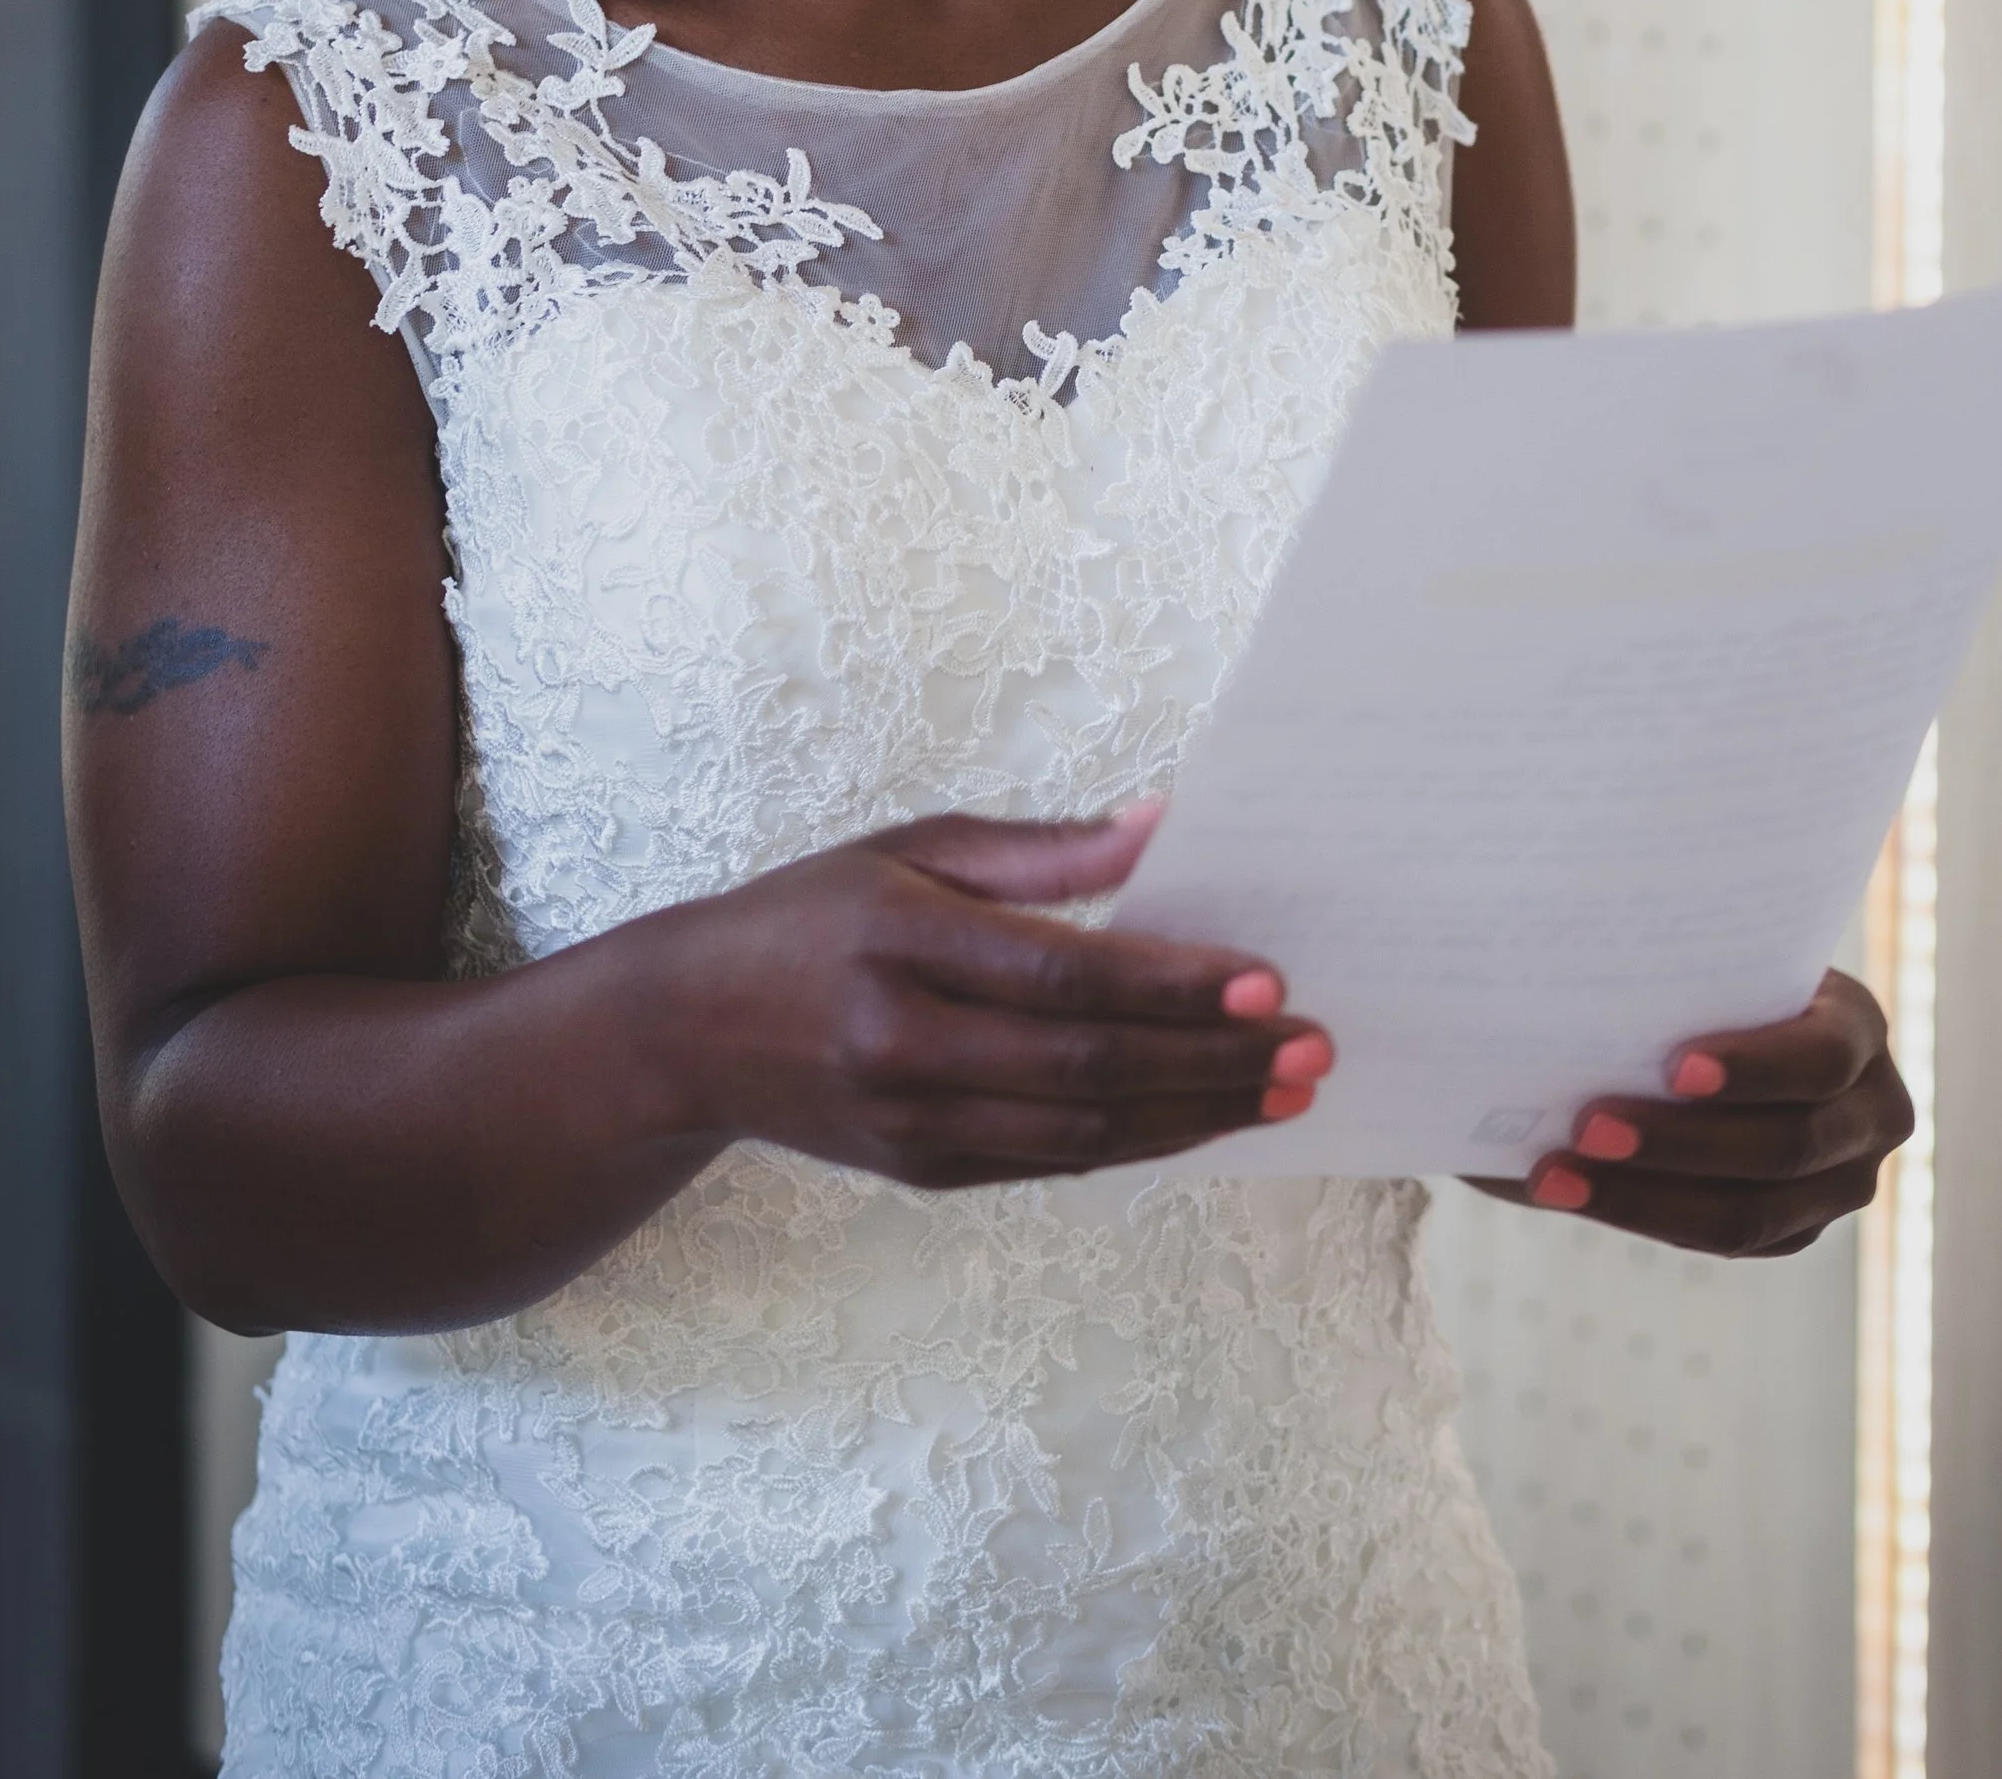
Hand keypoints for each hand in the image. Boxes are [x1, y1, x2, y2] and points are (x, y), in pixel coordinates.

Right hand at [645, 804, 1333, 1190]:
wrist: (686, 1031)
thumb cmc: (810, 915)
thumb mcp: (908, 847)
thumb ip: (1037, 850)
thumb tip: (1160, 827)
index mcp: (900, 945)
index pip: (1063, 977)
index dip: (1172, 986)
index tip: (1268, 981)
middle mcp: (904, 1047)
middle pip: (1088, 1070)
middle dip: (1214, 1063)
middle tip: (1314, 1047)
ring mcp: (913, 1125)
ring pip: (1083, 1138)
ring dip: (1198, 1117)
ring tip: (1287, 1093)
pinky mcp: (923, 1174)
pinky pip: (1052, 1166)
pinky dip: (1139, 1144)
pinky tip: (1204, 1117)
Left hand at [1471, 971, 1911, 1255]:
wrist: (1724, 1019)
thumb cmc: (1708, 971)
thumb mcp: (1711, 954)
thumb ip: (1675, 969)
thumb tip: (1571, 961)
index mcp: (1858, 1027)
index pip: (1821, 1059)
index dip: (1755, 1069)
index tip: (1674, 1068)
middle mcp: (1870, 1114)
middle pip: (1782, 1148)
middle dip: (1676, 1141)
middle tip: (1586, 1124)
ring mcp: (1840, 1183)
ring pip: (1746, 1214)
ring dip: (1641, 1195)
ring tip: (1556, 1173)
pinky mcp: (1795, 1229)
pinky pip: (1719, 1240)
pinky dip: (1639, 1214)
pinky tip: (1567, 1190)